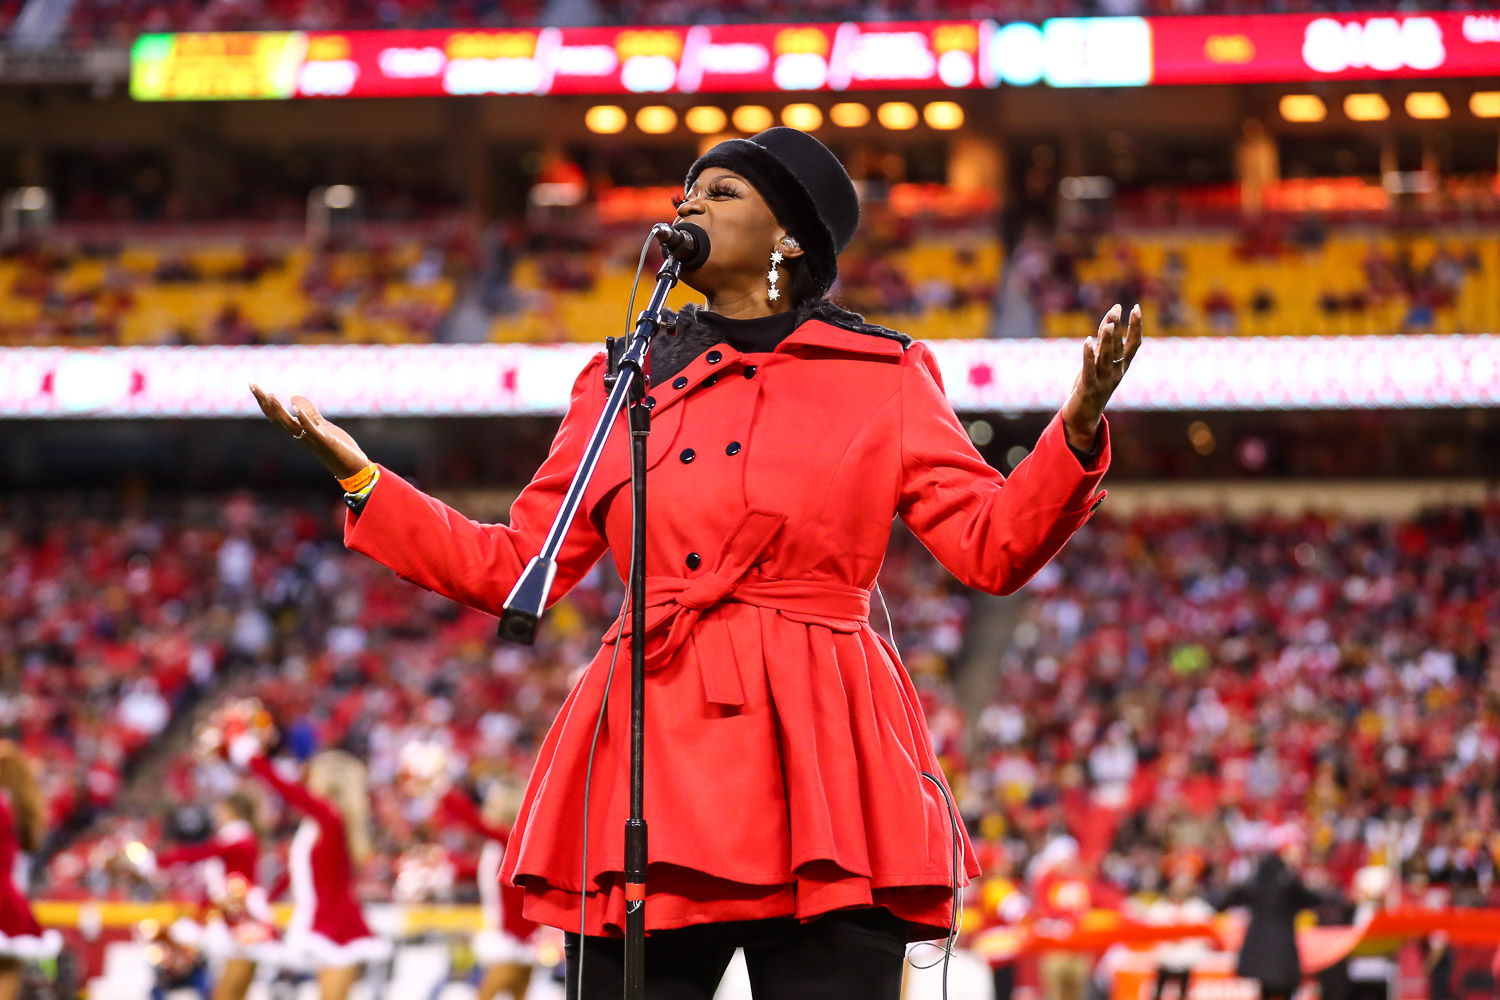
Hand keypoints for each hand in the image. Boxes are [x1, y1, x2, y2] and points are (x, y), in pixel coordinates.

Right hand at [249, 384, 369, 479]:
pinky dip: (302, 419)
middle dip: (264, 402)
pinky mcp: (324, 441)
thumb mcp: (321, 426)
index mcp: (298, 431)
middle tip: (253, 386)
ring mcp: (310, 439)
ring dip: (278, 410)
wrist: (351, 466)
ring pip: (289, 425)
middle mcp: (300, 436)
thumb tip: (293, 396)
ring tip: (270, 395)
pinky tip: (295, 407)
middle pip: (277, 419)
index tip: (253, 385)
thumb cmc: (336, 447)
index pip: (275, 416)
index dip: (263, 402)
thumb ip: (308, 412)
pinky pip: (310, 430)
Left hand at [1060, 303, 1142, 450]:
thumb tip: (1109, 320)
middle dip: (1117, 327)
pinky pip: (1089, 369)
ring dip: (1107, 340)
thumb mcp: (1101, 364)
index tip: (1136, 308)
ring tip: (1109, 323)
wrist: (1084, 418)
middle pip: (1118, 347)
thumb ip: (1104, 344)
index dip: (1136, 326)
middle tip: (1116, 308)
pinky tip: (1087, 342)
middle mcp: (1115, 373)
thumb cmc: (1092, 387)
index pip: (1134, 344)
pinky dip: (1088, 355)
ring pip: (1106, 357)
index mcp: (1121, 367)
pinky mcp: (1088, 388)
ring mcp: (1103, 381)